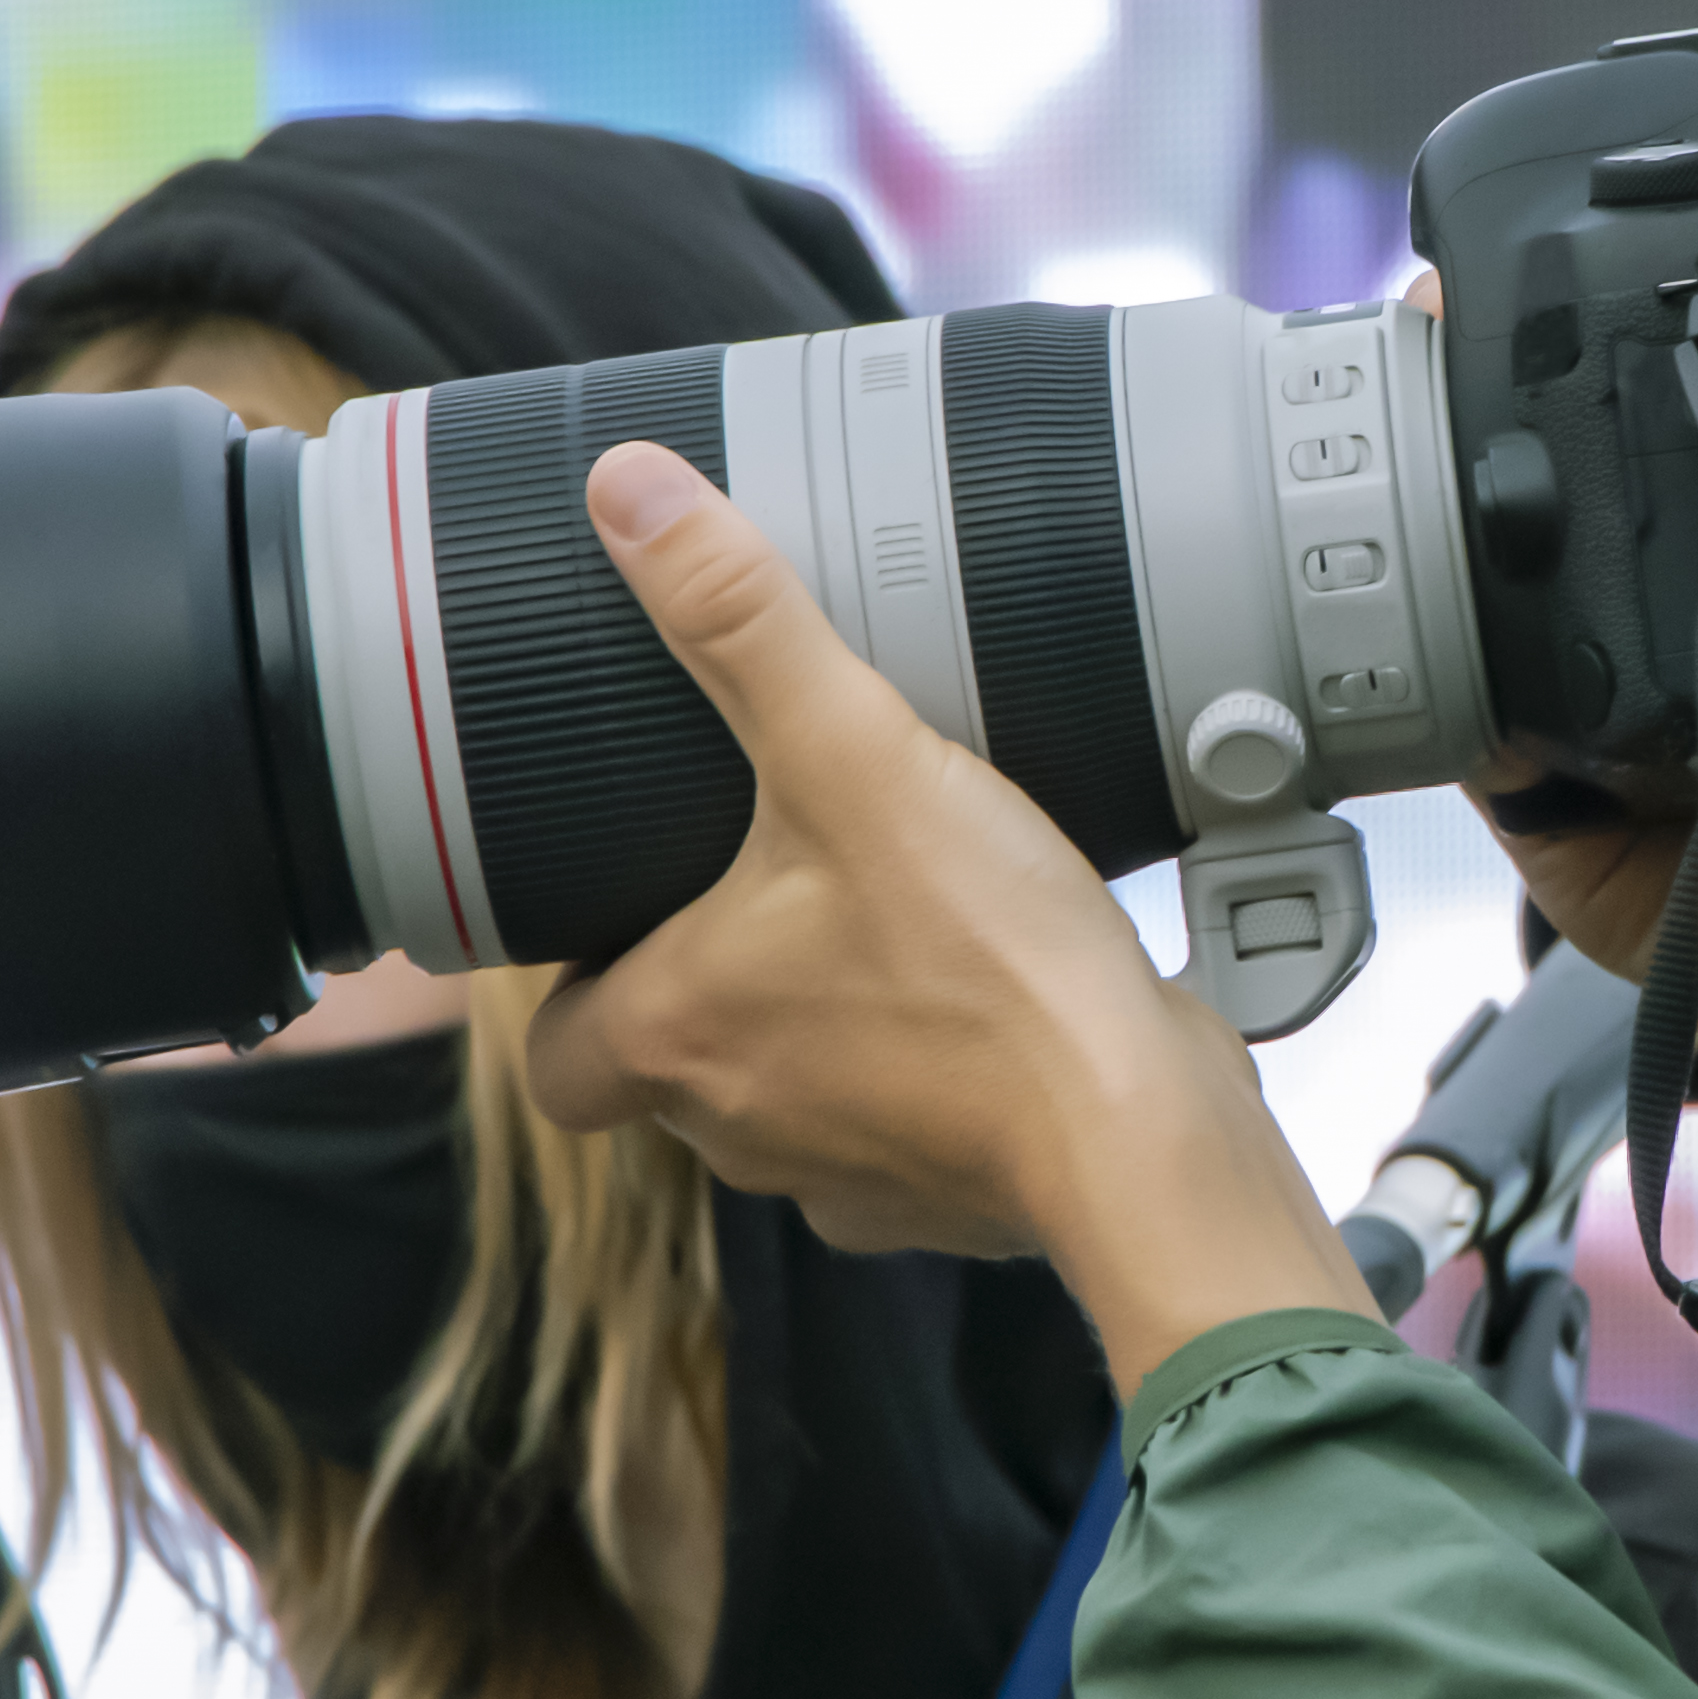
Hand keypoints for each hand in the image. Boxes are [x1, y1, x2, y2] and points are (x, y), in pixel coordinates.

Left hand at [523, 441, 1367, 1377]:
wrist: (1144, 1133)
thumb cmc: (994, 975)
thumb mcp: (858, 758)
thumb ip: (745, 625)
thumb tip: (634, 501)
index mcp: (677, 1035)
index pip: (553, 1054)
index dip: (573, 987)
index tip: (616, 918)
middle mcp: (738, 1128)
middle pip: (670, 1073)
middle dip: (707, 990)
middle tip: (763, 892)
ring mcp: (842, 1177)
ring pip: (783, 1106)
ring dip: (814, 1031)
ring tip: (881, 927)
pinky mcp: (943, 1196)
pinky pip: (898, 1135)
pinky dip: (921, 1078)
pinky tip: (979, 997)